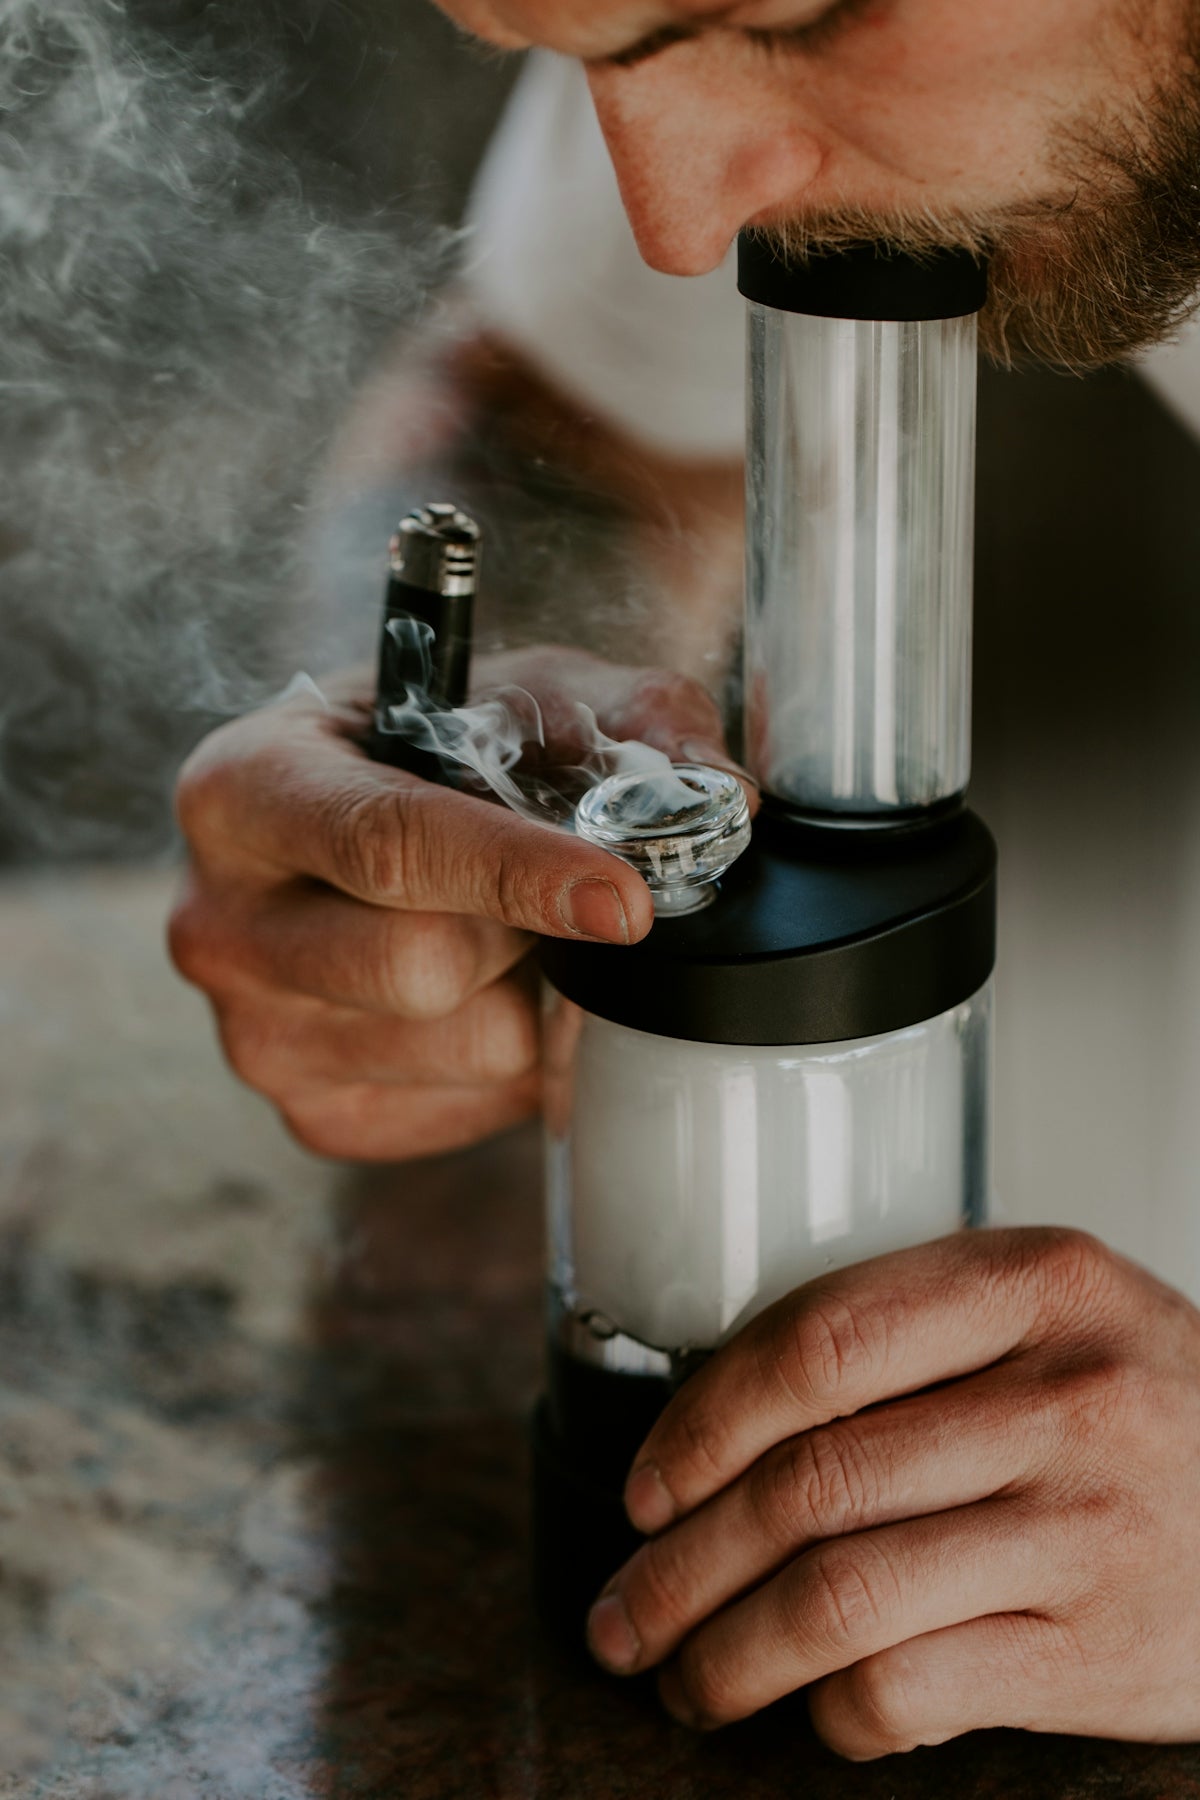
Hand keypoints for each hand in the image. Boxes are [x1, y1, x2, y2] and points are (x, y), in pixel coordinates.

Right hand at [169, 647, 753, 1159]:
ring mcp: (253, 1033)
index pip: (383, 842)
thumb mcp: (524, 695)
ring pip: (464, 1050)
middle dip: (527, 936)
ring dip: (534, 998)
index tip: (624, 899)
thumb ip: (630, 716)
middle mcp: (218, 920)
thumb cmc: (435, 754)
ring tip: (521, 940)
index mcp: (243, 787)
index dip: (515, 872)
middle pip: (418, 966)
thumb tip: (720, 797)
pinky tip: (493, 995)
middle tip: (567, 899)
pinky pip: (464, 1111)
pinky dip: (515, 1061)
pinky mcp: (311, 1114)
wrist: (365, 834)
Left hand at [586, 1227, 1199, 1756]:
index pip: (818, 1341)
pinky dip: (833, 1713)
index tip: (647, 1485)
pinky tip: (814, 1707)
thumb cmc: (1148, 1407)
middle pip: (809, 1482)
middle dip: (679, 1563)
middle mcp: (1064, 1396)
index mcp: (1035, 1283)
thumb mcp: (1054, 1317)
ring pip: (839, 1598)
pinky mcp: (1099, 1652)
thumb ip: (915, 1334)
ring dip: (726, 1655)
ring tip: (684, 1677)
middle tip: (624, 1610)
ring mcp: (1087, 1527)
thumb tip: (721, 1419)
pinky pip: (912, 1690)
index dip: (700, 1421)